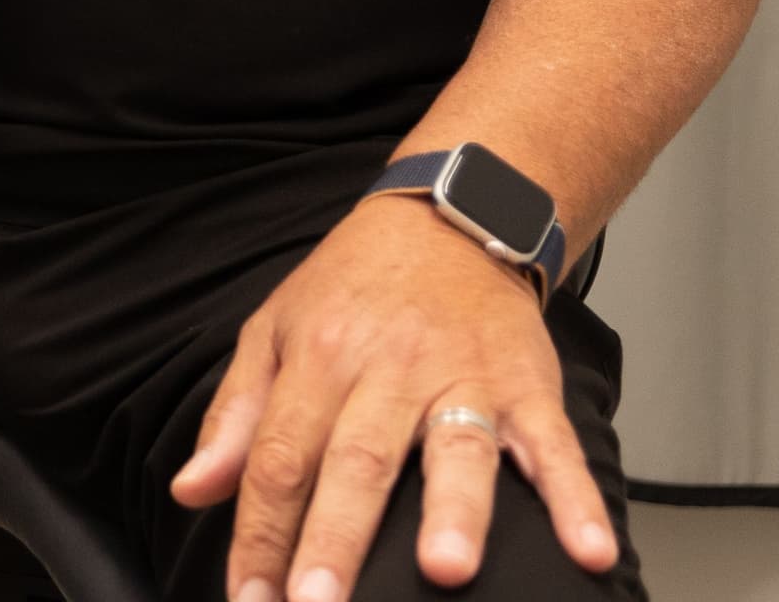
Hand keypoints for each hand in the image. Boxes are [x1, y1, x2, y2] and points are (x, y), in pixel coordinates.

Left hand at [172, 199, 619, 601]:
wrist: (448, 215)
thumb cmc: (353, 286)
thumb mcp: (274, 330)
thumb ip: (236, 416)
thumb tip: (191, 491)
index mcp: (319, 359)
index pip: (279, 459)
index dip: (260, 535)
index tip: (251, 601)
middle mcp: (389, 370)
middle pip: (357, 463)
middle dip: (337, 541)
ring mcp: (465, 378)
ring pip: (457, 448)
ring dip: (454, 514)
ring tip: (444, 572)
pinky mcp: (529, 385)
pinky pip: (555, 444)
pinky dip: (575, 498)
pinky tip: (587, 549)